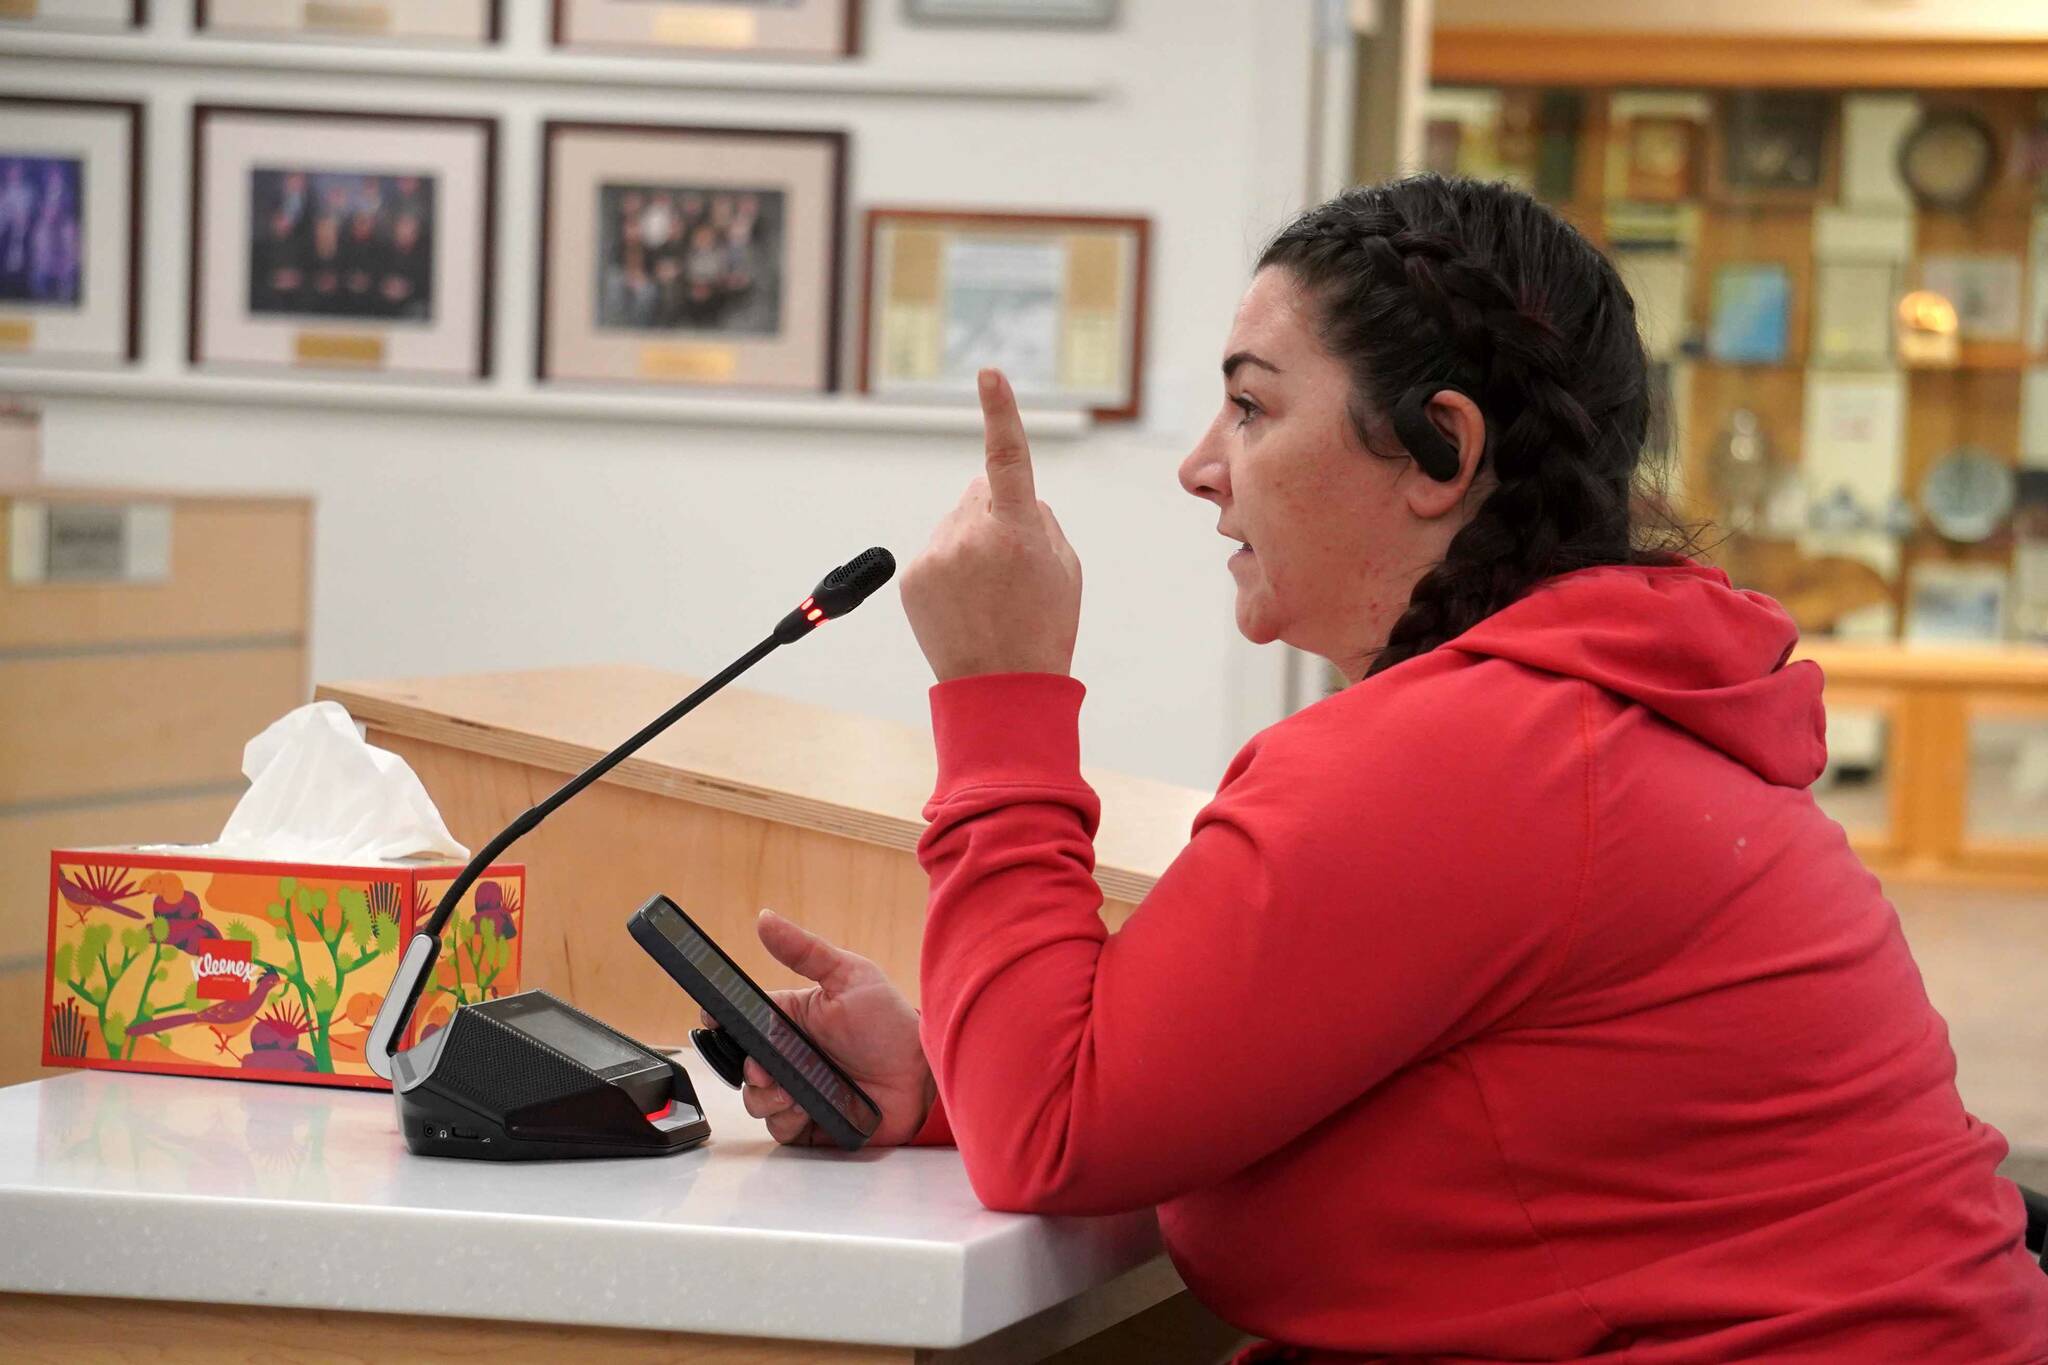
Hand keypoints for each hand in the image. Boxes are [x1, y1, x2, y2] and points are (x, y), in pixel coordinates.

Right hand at [704, 909, 933, 1147]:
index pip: (741, 1020)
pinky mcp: (810, 1122)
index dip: (722, 1023)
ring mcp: (798, 1090)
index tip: (716, 1023)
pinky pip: (780, 1128)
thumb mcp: (848, 976)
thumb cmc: (890, 1022)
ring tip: (793, 1091)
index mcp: (791, 1019)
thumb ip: (804, 950)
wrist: (920, 1074)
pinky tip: (806, 1108)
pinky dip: (786, 1120)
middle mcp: (789, 1056)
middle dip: (748, 1068)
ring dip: (766, 1097)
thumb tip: (764, 918)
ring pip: (756, 1099)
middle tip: (767, 1068)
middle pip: (742, 1065)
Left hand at [899, 368, 1082, 682]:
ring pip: (957, 524)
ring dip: (972, 544)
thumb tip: (1012, 496)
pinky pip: (935, 551)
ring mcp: (937, 554)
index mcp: (1018, 528)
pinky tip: (964, 603)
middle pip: (980, 493)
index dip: (1000, 412)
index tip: (990, 375)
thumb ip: (1040, 519)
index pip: (1007, 457)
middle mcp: (971, 534)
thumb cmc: (1043, 628)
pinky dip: (949, 567)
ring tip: (988, 594)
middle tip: (1012, 568)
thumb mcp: (1067, 569)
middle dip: (996, 514)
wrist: (1000, 689)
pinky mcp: (913, 576)